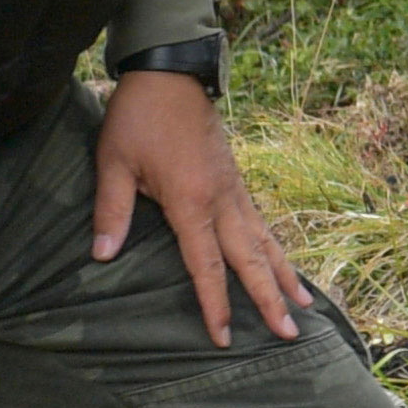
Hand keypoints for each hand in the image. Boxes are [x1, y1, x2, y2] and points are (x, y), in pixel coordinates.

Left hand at [94, 69, 300, 347]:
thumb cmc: (138, 116)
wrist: (170, 70)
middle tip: (290, 334)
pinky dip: (275, 248)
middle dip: (270, 299)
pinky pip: (260, 223)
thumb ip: (111, 210)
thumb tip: (102, 256)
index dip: (215, 303)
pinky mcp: (235, 179)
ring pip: (265, 241)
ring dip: (284, 275)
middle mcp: (221, 199)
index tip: (224, 337)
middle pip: (251, 259)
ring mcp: (234, 188)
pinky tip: (282, 263)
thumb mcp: (114, 162)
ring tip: (305, 306)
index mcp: (191, 200)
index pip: (206, 264)